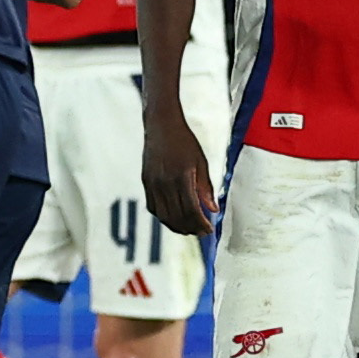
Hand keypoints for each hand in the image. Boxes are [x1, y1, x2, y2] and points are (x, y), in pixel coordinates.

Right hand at [142, 118, 217, 237]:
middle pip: (177, 216)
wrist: (161, 125)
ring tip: (189, 229)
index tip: (209, 230)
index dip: (201, 224)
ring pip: (164, 215)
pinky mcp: (146, 182)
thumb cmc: (184, 141)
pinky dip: (164, 217)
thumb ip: (206, 188)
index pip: (191, 210)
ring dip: (177, 226)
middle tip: (202, 232)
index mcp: (182, 177)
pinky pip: (153, 207)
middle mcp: (164, 182)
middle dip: (191, 228)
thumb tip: (213, 209)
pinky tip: (174, 217)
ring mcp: (152, 183)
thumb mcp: (201, 162)